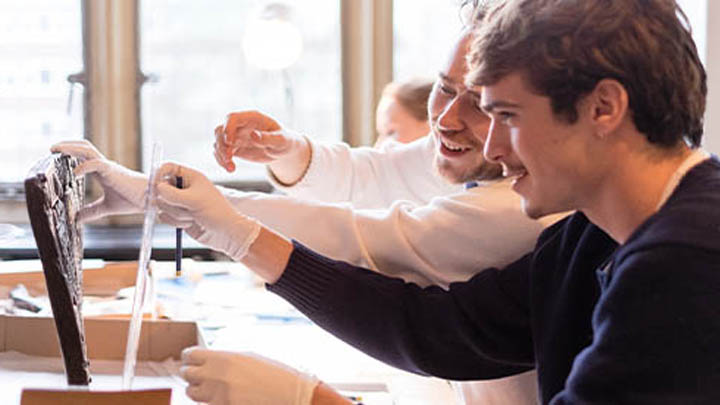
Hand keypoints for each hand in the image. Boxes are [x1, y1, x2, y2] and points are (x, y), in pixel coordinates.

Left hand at [50, 140, 147, 222]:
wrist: (149, 200)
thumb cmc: (133, 200)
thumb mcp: (106, 207)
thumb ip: (91, 211)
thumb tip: (76, 219)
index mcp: (103, 171)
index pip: (84, 155)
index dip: (70, 152)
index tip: (56, 156)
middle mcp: (104, 166)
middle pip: (84, 147)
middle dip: (67, 145)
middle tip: (52, 149)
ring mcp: (108, 167)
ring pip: (87, 150)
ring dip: (71, 148)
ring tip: (56, 150)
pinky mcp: (113, 172)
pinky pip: (96, 163)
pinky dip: (83, 167)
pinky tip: (74, 173)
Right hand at [155, 162, 261, 260]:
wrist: (226, 233)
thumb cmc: (216, 212)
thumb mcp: (194, 200)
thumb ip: (172, 193)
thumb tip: (156, 188)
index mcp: (191, 177)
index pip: (167, 168)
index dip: (159, 175)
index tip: (156, 186)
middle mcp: (184, 188)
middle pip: (161, 188)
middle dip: (170, 201)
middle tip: (183, 206)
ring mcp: (180, 203)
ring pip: (162, 204)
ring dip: (175, 213)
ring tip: (192, 216)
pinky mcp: (179, 216)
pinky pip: (165, 217)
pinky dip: (175, 222)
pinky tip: (190, 223)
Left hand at [180, 347, 318, 404]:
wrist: (290, 394)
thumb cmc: (272, 373)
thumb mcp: (247, 357)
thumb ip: (223, 359)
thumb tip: (205, 360)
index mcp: (223, 358)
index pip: (190, 355)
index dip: (190, 357)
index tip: (193, 359)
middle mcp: (217, 376)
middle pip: (186, 374)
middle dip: (192, 373)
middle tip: (201, 374)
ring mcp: (218, 396)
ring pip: (191, 393)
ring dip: (198, 389)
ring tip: (211, 387)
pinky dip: (210, 401)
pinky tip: (223, 396)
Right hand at [214, 111, 307, 172]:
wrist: (283, 150)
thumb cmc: (285, 141)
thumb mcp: (282, 141)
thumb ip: (269, 138)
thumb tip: (254, 135)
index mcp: (253, 118)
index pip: (233, 118)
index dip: (228, 128)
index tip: (230, 143)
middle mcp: (242, 125)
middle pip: (221, 130)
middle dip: (222, 145)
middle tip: (229, 159)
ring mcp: (236, 136)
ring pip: (218, 142)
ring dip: (221, 155)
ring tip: (231, 168)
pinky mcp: (234, 147)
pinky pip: (221, 152)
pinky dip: (222, 160)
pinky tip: (230, 169)